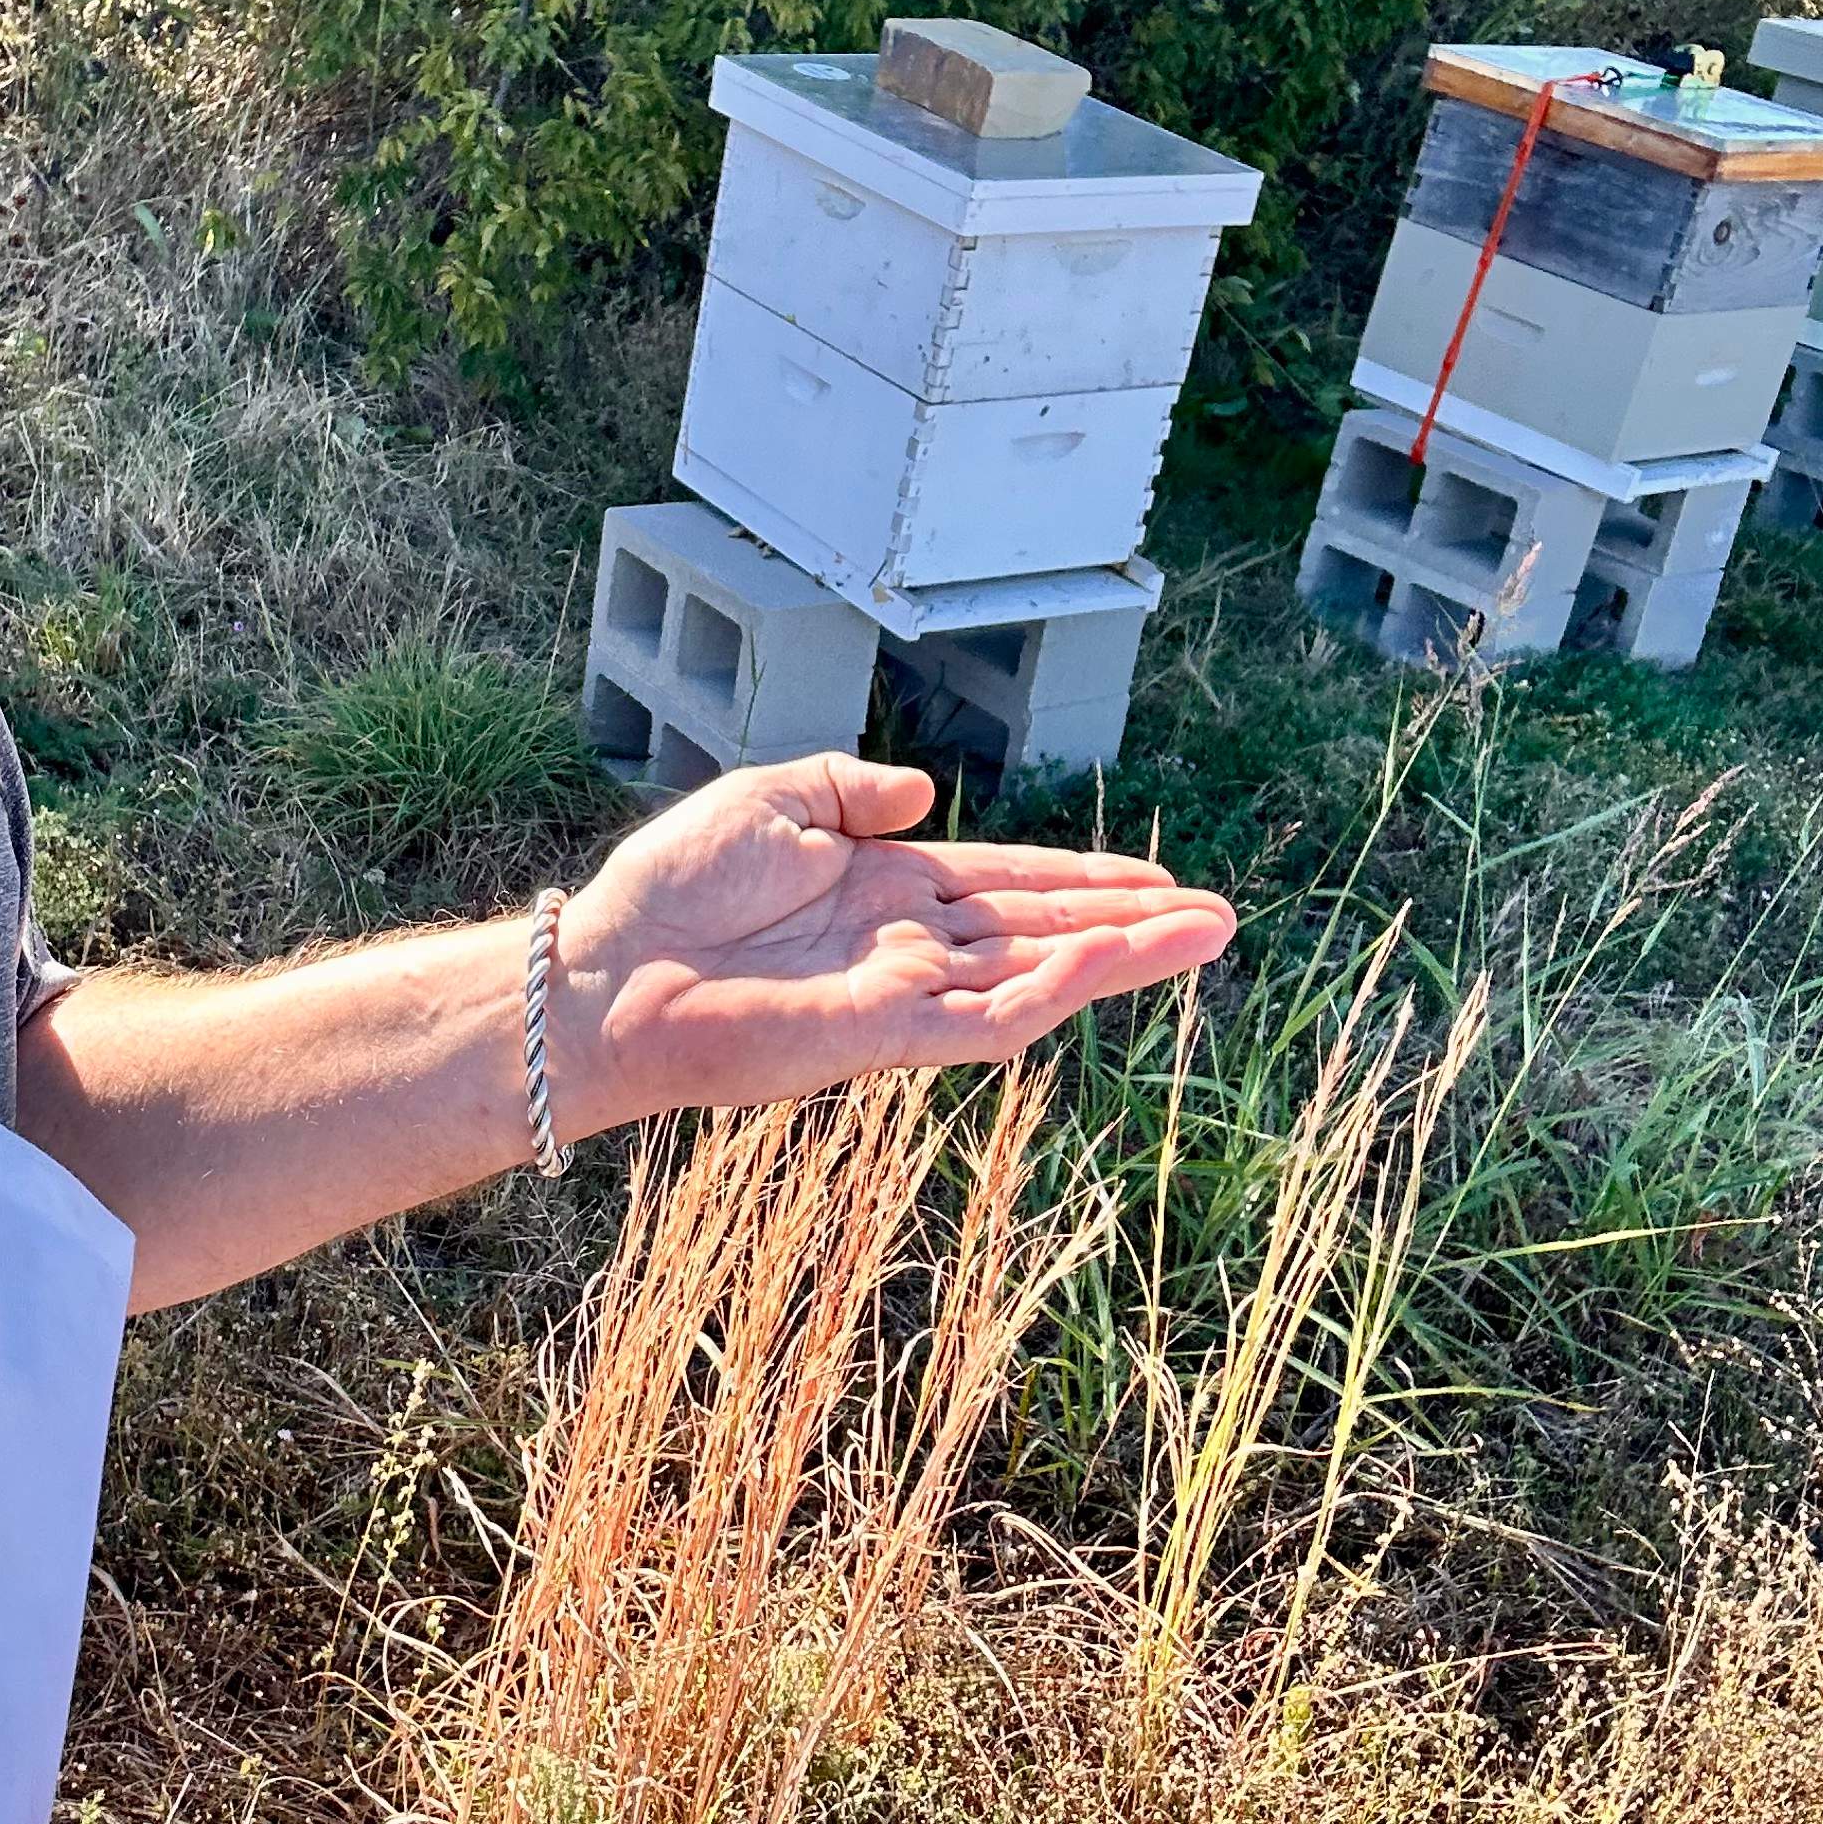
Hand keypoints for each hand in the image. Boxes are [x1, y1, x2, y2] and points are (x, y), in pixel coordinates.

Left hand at [550, 754, 1236, 1132]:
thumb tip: (926, 792)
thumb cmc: (671, 888)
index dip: (1084, 880)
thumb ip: (849, 788)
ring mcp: (902, 993)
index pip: (1010, 883)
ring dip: (1120, 955)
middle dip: (1130, 922)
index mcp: (885, 887)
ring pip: (1036, 975)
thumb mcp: (770, 799)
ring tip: (1203, 933)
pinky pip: (986, 1013)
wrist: (605, 971)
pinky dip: (1051, 987)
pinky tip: (1106, 957)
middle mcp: (907, 945)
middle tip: (1217, 915)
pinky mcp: (883, 1035)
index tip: (1158, 880)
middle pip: (1043, 929)